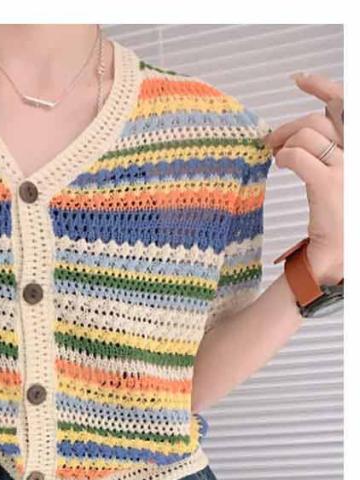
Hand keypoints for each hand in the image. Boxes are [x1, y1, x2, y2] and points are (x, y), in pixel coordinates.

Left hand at [263, 71, 342, 285]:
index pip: (346, 105)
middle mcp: (357, 156)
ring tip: (274, 157)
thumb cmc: (337, 222)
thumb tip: (298, 135)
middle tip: (271, 142)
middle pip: (317, 120)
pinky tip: (279, 165)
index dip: (323, 87)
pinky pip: (298, 156)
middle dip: (288, 126)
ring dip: (283, 142)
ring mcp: (347, 169)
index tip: (300, 80)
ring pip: (306, 134)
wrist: (341, 255)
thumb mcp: (335, 180)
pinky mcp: (329, 184)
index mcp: (358, 152)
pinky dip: (284, 157)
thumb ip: (326, 154)